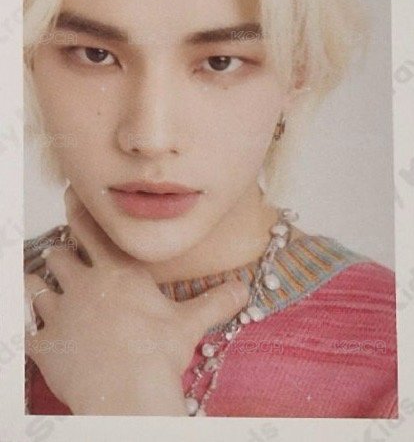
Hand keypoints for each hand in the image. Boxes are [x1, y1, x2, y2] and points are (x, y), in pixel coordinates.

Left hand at [25, 186, 249, 414]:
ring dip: (40, 286)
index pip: (91, 230)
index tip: (70, 195)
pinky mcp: (46, 344)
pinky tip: (35, 332)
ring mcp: (61, 314)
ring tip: (43, 288)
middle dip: (60, 254)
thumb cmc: (159, 354)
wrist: (128, 393)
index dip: (78, 210)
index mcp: (118, 273)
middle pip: (59, 255)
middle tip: (64, 255)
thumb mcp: (190, 324)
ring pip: (36, 286)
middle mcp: (85, 285)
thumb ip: (215, 302)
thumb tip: (243, 288)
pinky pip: (26, 330)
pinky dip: (29, 329)